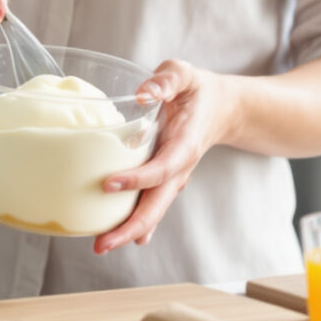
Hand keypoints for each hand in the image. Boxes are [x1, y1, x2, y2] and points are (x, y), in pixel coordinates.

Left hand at [93, 60, 232, 253]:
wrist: (220, 108)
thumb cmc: (196, 89)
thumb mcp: (184, 74)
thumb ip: (167, 80)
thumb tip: (143, 93)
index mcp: (186, 143)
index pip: (162, 168)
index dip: (138, 179)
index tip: (109, 184)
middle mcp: (180, 167)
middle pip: (157, 205)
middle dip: (130, 227)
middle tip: (101, 244)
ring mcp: (173, 178)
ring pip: (153, 211)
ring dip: (128, 231)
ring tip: (100, 246)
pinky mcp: (165, 181)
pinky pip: (151, 206)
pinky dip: (134, 223)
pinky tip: (115, 237)